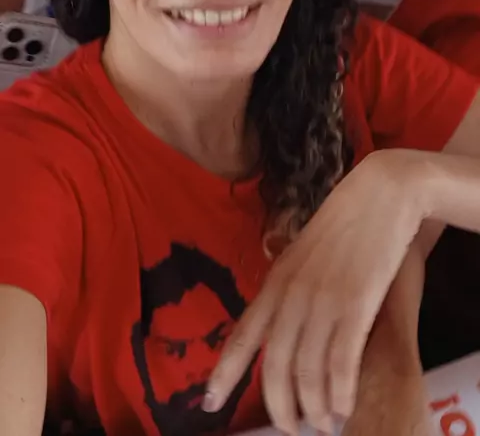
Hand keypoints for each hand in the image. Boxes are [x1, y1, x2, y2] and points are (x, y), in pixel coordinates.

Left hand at [204, 149, 432, 434]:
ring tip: (323, 425)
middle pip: (275, 366)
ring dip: (313, 408)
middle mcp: (292, 294)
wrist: (380, 193)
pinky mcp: (355, 304)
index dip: (225, 372)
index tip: (209, 404)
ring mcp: (323, 299)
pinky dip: (339, 393)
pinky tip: (343, 407)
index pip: (243, 335)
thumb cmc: (345, 220)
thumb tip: (285, 320)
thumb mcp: (306, 252)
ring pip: (307, 372)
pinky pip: (340, 363)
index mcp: (276, 280)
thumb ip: (293, 284)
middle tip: (292, 428)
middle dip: (281, 407)